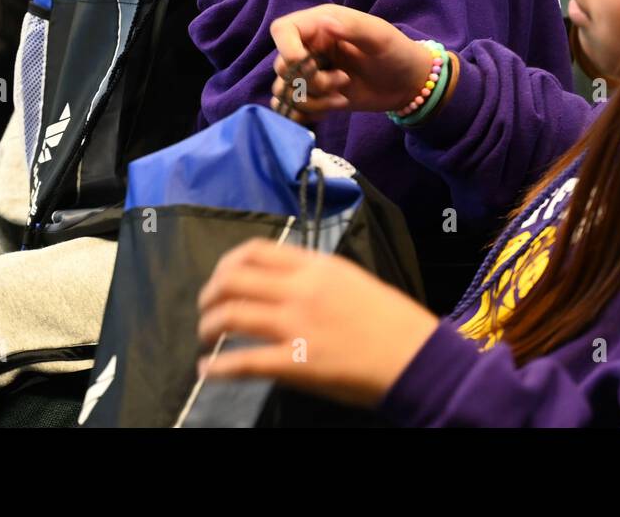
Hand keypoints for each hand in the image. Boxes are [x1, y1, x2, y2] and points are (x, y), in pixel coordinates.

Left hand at [196, 238, 439, 408]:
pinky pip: (244, 362)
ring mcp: (296, 326)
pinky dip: (217, 367)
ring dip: (208, 325)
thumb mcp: (351, 279)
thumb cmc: (388, 318)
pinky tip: (207, 369)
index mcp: (316, 267)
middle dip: (210, 293)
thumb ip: (315, 277)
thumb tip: (281, 282)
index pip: (256, 250)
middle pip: (234, 279)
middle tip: (207, 308)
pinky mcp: (296, 363)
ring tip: (207, 336)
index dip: (228, 262)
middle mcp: (300, 290)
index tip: (222, 276)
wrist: (413, 354)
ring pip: (231, 316)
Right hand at [268, 4, 436, 120]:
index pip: (282, 30)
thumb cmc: (396, 52)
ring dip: (312, 101)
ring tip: (341, 98)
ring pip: (284, 91)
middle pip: (282, 67)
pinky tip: (331, 109)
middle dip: (310, 81)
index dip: (287, 49)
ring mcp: (309, 73)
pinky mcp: (313, 96)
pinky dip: (307, 114)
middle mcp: (309, 47)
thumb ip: (352, 28)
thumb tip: (324, 22)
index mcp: (319, 24)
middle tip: (342, 82)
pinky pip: (290, 109)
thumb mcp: (379, 36)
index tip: (308, 66)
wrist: (407, 84)